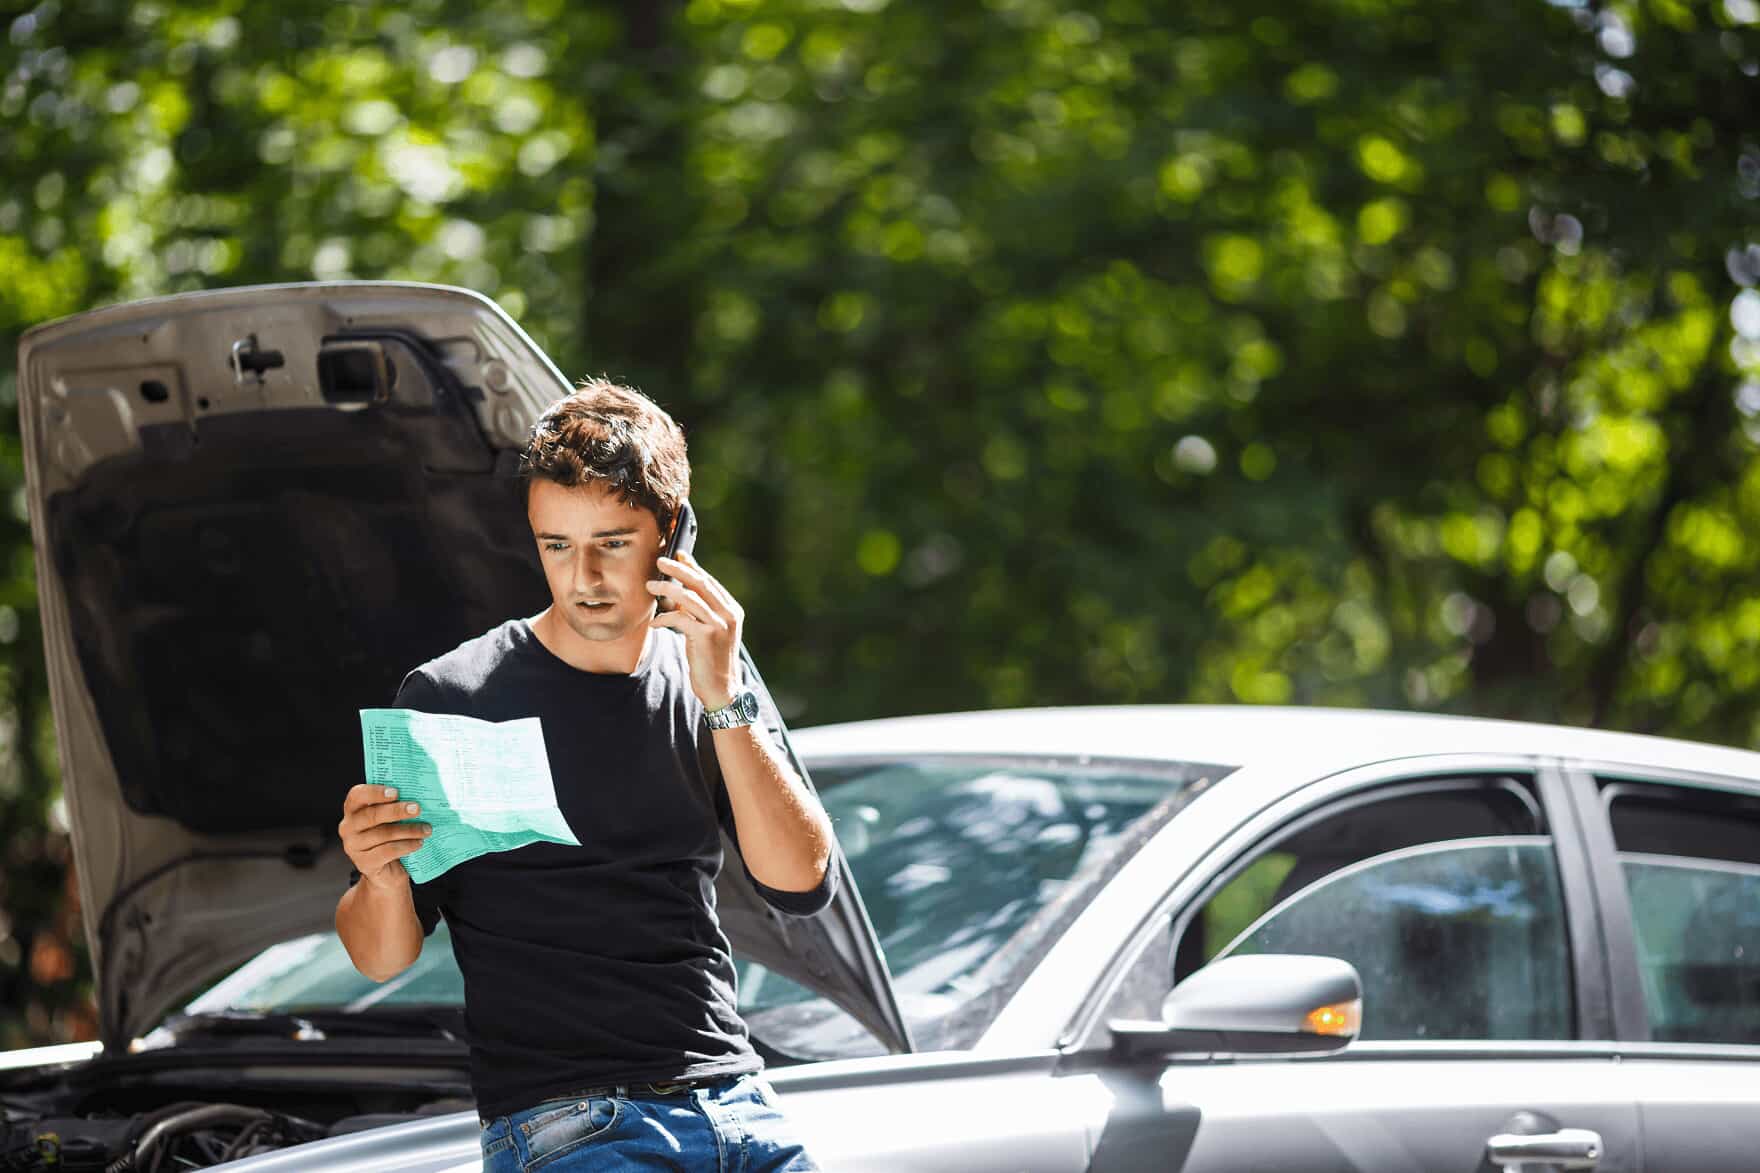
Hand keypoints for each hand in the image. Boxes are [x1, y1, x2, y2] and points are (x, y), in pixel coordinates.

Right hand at [338, 784, 431, 890]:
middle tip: (417, 809)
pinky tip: (418, 843)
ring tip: (426, 829)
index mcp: (353, 809)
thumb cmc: (390, 837)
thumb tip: (419, 794)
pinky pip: (387, 851)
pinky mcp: (364, 863)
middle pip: (371, 815)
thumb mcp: (390, 819)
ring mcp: (354, 847)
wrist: (388, 870)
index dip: (375, 792)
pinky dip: (406, 846)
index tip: (396, 792)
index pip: (357, 795)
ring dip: (408, 830)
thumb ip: (396, 805)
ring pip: (382, 834)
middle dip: (396, 811)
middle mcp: (348, 827)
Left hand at [647, 549, 742, 709]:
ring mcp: (719, 625)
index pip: (709, 582)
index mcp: (732, 610)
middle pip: (700, 584)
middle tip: (660, 561)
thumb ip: (699, 612)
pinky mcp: (707, 637)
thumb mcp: (708, 632)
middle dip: (678, 570)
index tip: (677, 554)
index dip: (692, 567)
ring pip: (689, 598)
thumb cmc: (711, 660)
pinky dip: (665, 617)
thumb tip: (678, 593)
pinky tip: (655, 622)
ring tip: (650, 587)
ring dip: (667, 590)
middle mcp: (729, 615)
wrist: (722, 689)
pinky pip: (681, 618)